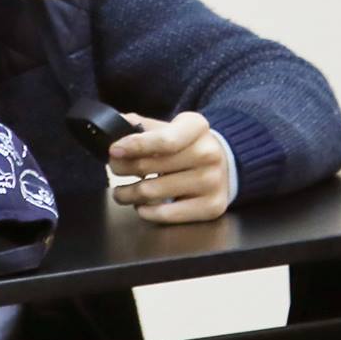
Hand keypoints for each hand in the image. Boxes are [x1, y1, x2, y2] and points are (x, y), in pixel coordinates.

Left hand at [108, 111, 230, 223]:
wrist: (226, 164)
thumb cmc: (189, 146)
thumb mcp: (172, 127)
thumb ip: (143, 126)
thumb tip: (115, 124)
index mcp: (197, 127)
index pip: (164, 139)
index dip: (136, 145)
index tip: (114, 150)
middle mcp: (208, 153)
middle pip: (152, 165)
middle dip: (124, 168)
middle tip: (115, 168)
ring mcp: (212, 182)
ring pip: (153, 192)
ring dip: (128, 193)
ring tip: (122, 192)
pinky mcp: (212, 206)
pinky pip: (167, 214)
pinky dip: (146, 211)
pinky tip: (141, 205)